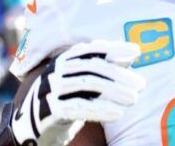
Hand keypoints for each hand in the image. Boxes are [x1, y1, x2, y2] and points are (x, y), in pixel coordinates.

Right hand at [11, 40, 144, 144]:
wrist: (32, 126)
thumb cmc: (68, 98)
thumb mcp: (86, 81)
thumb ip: (107, 66)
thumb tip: (133, 52)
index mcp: (66, 59)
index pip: (93, 49)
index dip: (115, 48)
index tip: (137, 51)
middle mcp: (57, 70)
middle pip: (92, 67)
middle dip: (119, 74)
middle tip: (141, 85)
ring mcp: (50, 89)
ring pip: (86, 84)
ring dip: (114, 91)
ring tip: (134, 99)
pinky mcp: (48, 110)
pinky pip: (77, 107)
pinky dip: (100, 109)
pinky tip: (118, 113)